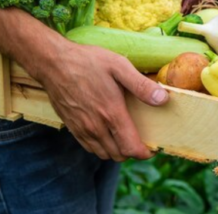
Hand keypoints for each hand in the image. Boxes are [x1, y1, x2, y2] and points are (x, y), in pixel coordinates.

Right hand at [29, 41, 169, 160]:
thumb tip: (163, 99)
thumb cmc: (88, 62)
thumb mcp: (119, 67)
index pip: (131, 148)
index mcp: (111, 114)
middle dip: (132, 152)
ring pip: (103, 154)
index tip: (153, 148)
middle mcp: (96, 127)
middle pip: (118, 155)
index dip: (145, 153)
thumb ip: (142, 85)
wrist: (53, 63)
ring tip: (126, 137)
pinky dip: (101, 147)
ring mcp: (81, 129)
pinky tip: (107, 133)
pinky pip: (89, 147)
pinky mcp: (71, 127)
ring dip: (117, 151)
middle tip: (142, 140)